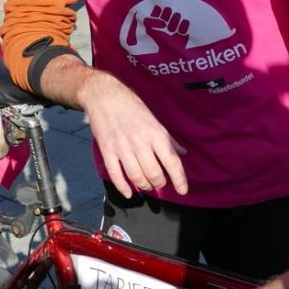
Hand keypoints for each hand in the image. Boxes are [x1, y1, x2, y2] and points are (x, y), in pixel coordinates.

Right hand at [77, 72, 187, 198]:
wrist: (104, 96)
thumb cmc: (132, 107)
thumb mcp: (155, 120)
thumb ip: (169, 140)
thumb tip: (183, 154)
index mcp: (155, 133)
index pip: (171, 161)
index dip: (179, 179)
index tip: (182, 191)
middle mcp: (140, 142)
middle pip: (154, 173)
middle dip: (159, 183)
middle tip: (159, 184)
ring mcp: (122, 147)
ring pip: (136, 177)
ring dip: (144, 186)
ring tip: (147, 185)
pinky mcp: (107, 150)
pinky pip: (116, 174)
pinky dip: (123, 187)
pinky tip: (129, 193)